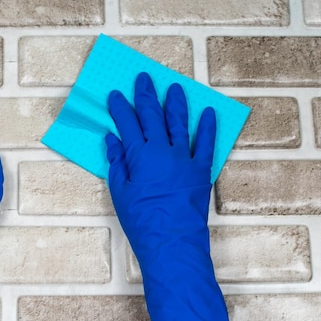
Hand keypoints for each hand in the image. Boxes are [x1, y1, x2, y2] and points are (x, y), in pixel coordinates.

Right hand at [105, 72, 237, 320]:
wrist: (172, 242)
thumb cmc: (141, 221)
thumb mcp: (121, 193)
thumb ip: (117, 164)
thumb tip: (112, 140)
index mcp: (140, 156)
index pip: (128, 124)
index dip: (121, 108)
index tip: (115, 94)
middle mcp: (163, 151)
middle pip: (153, 117)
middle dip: (147, 96)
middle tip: (144, 78)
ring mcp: (184, 159)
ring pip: (179, 124)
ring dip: (176, 104)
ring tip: (175, 86)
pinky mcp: (201, 171)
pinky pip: (205, 145)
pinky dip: (207, 128)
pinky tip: (208, 113)